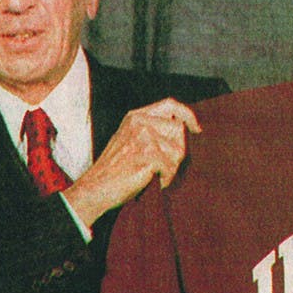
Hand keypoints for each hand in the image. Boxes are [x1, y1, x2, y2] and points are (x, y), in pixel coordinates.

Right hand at [63, 98, 201, 227]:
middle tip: (161, 165)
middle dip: (177, 151)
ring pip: (178, 152)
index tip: (197, 128)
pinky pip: (171, 168)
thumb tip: (184, 127)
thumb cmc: (116, 168)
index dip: (187, 115)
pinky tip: (151, 181)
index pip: (170, 105)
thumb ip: (152, 128)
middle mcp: (140, 123)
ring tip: (151, 173)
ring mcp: (144, 137)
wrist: (95, 187)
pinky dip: (165, 179)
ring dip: (170, 168)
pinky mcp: (148, 154)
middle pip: (179, 131)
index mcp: (136, 116)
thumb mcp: (130, 138)